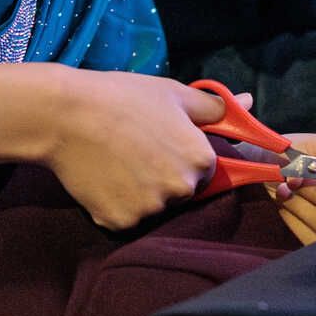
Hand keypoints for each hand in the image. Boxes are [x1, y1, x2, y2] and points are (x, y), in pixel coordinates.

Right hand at [46, 73, 222, 229]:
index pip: (205, 170)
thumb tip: (249, 102)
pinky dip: (115, 203)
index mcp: (200, 160)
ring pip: (153, 208)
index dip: (183, 156)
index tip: (161, 143)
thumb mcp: (173, 94)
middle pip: (181, 192)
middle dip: (164, 177)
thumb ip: (215, 107)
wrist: (65, 115)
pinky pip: (125, 218)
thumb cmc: (123, 97)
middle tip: (135, 151)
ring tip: (116, 162)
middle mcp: (180, 190)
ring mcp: (149, 209)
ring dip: (140, 193)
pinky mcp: (119, 222)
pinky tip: (102, 178)